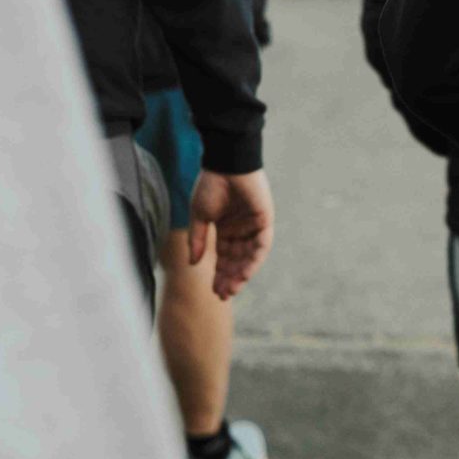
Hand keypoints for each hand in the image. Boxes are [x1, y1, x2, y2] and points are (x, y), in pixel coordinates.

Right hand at [189, 169, 274, 298]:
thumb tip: (193, 264)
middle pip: (236, 260)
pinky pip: (261, 246)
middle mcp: (241, 230)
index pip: (224, 257)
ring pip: (249, 257)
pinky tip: (243, 274)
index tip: (213, 290)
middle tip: (222, 295)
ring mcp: (253, 226)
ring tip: (230, 289)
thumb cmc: (211, 185)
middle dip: (229, 278)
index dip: (219, 274)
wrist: (226, 163)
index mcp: (226, 229)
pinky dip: (253, 261)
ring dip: (241, 274)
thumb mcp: (200, 216)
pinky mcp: (264, 221)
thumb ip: (198, 239)